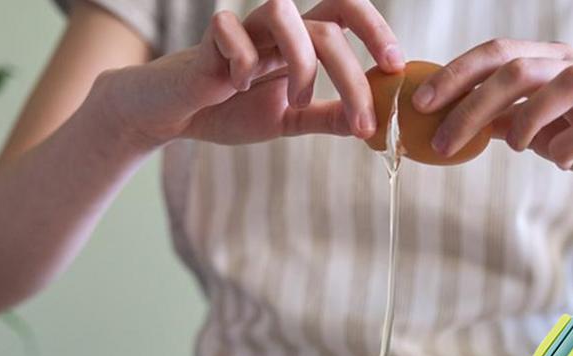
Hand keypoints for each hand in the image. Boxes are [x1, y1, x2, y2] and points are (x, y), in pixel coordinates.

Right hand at [96, 0, 403, 149]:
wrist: (178, 116)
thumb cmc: (230, 110)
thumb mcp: (287, 120)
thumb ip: (324, 117)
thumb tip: (367, 125)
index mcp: (299, 43)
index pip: (343, 16)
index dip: (374, 31)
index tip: (395, 67)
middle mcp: (277, 31)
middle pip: (326, 25)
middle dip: (351, 73)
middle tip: (365, 117)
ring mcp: (244, 31)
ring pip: (283, 12)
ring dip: (302, 62)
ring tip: (296, 102)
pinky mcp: (210, 41)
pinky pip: (230, 29)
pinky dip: (244, 59)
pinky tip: (240, 86)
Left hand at [411, 39, 572, 207]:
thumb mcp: (543, 126)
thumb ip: (507, 118)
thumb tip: (456, 123)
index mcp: (551, 62)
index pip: (495, 55)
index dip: (455, 76)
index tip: (420, 104)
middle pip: (511, 72)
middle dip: (466, 108)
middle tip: (438, 142)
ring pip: (541, 95)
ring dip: (519, 129)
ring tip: (519, 147)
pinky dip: (560, 154)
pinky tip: (568, 161)